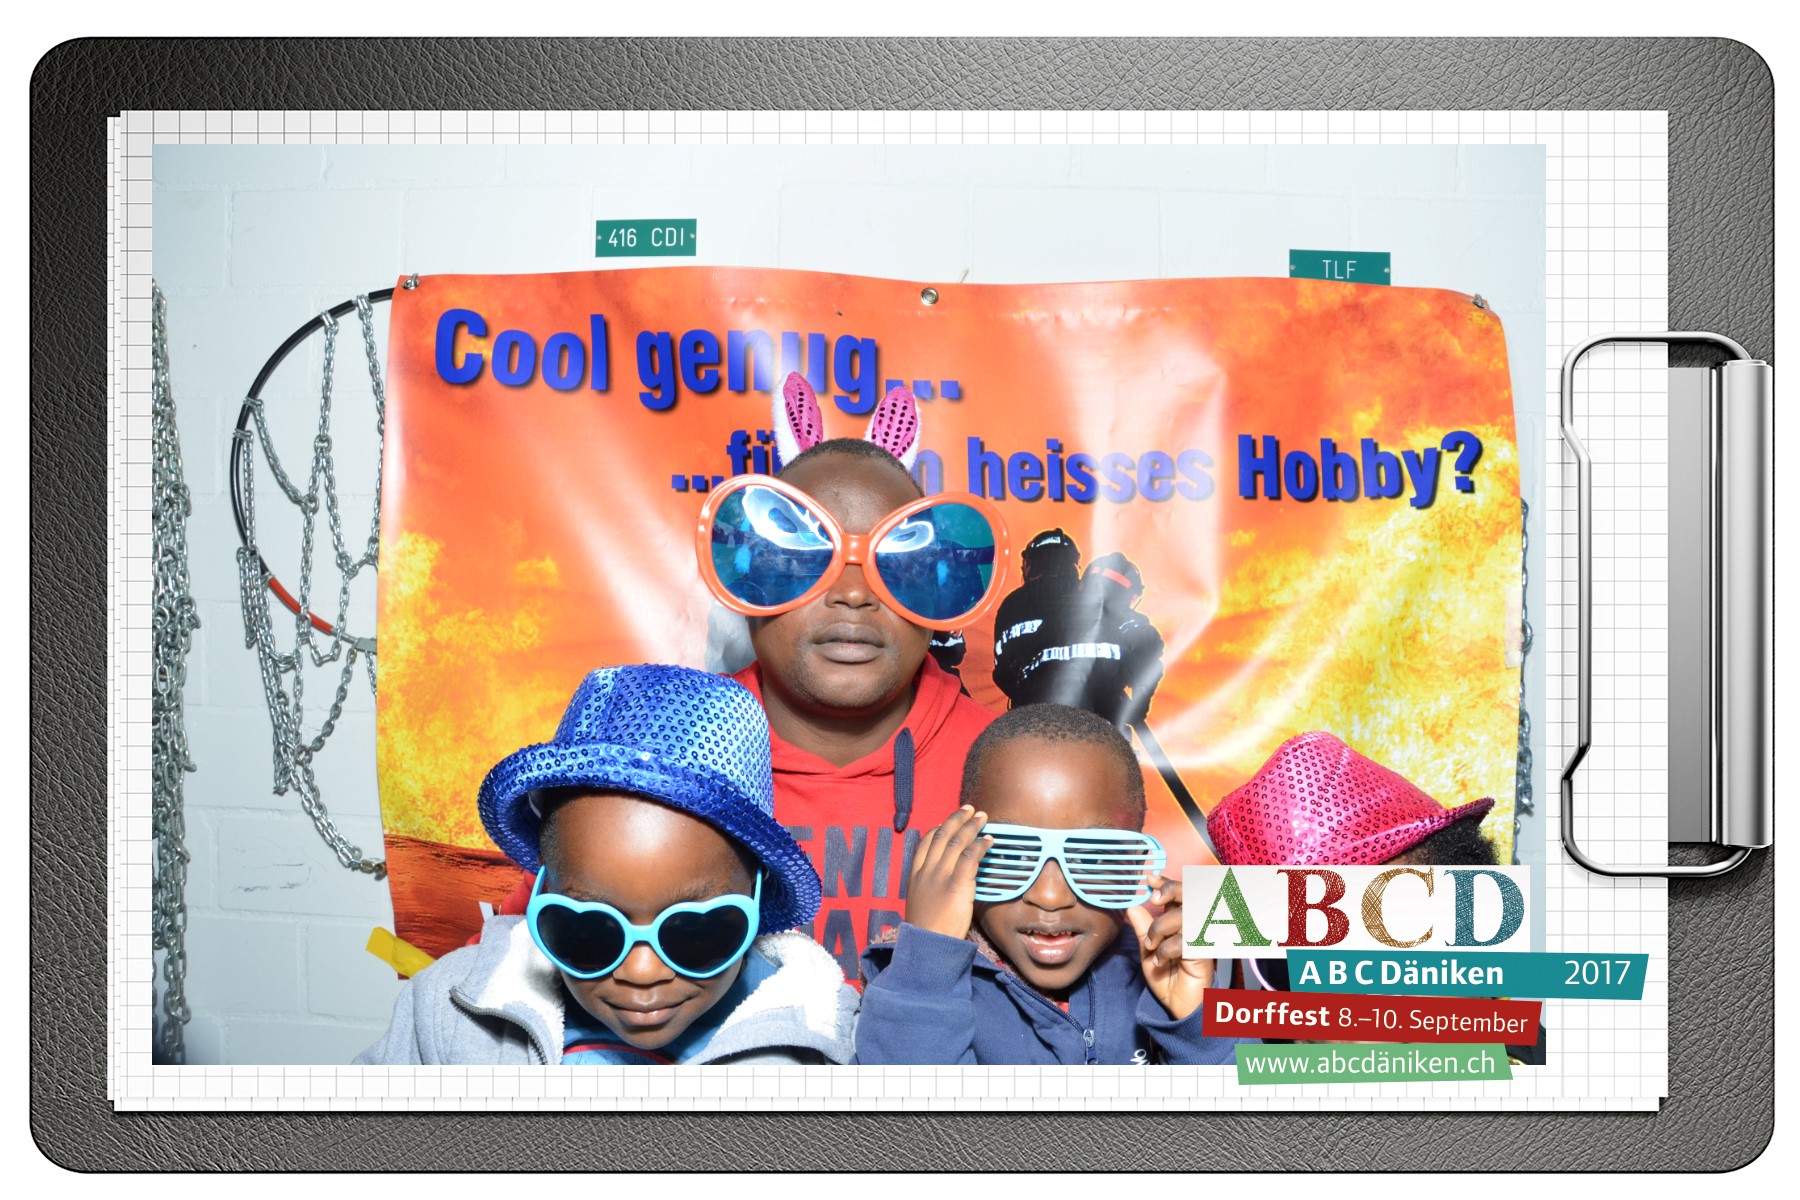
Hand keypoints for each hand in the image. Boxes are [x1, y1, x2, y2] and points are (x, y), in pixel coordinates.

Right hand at [904, 806, 991, 940]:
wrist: (928, 945)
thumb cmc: (927, 931)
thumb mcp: (921, 904)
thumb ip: (930, 889)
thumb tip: (942, 885)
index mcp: (915, 875)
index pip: (924, 843)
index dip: (937, 829)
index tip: (946, 823)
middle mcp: (926, 871)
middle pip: (941, 836)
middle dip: (956, 819)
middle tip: (969, 809)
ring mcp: (940, 875)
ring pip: (956, 842)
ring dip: (971, 826)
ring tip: (982, 817)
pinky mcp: (956, 883)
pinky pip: (970, 856)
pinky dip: (981, 845)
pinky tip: (989, 840)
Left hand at [1126, 873, 1212, 1020]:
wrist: (1179, 1006)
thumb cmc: (1168, 978)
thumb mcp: (1148, 952)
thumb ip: (1142, 929)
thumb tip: (1132, 906)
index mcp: (1180, 921)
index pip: (1178, 893)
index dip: (1166, 882)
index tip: (1150, 879)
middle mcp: (1194, 926)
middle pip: (1190, 894)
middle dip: (1170, 889)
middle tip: (1154, 899)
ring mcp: (1201, 938)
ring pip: (1185, 915)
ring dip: (1162, 927)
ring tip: (1151, 945)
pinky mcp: (1204, 953)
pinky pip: (1185, 941)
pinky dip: (1167, 948)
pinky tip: (1161, 960)